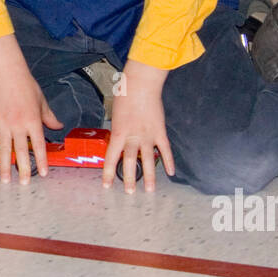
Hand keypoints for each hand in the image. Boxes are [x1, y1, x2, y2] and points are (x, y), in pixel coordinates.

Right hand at [0, 64, 60, 184]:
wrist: (7, 74)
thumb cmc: (26, 86)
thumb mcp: (42, 101)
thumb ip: (49, 117)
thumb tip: (58, 127)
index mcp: (32, 121)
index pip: (38, 145)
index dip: (41, 160)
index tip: (43, 173)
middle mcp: (18, 125)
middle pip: (21, 151)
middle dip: (23, 169)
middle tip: (24, 184)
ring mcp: (3, 124)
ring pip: (4, 149)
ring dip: (4, 166)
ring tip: (5, 180)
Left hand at [104, 60, 173, 192]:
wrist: (141, 84)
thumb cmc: (125, 95)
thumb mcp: (115, 114)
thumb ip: (118, 129)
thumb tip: (119, 140)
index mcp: (118, 133)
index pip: (111, 158)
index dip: (108, 173)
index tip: (106, 185)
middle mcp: (133, 137)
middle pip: (130, 162)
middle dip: (130, 179)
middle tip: (129, 193)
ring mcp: (148, 135)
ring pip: (148, 160)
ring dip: (149, 177)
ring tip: (150, 191)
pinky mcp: (160, 131)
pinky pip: (165, 149)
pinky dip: (169, 161)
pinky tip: (171, 173)